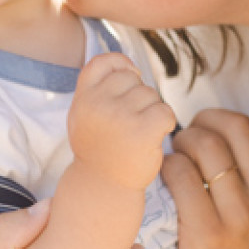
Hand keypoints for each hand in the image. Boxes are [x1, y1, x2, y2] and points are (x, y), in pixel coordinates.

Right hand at [66, 53, 177, 189]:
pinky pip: (166, 111)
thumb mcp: (83, 115)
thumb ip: (97, 89)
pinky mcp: (143, 131)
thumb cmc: (98, 149)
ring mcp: (121, 117)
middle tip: (129, 122)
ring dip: (152, 111)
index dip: (121, 64)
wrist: (103, 186)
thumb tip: (129, 66)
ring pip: (152, 95)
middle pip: (133, 79)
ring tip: (137, 133)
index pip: (103, 62)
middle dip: (138, 96)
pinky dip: (165, 123)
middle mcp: (99, 104)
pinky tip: (153, 137)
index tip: (129, 77)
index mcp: (83, 98)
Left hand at [163, 109, 248, 248]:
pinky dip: (166, 169)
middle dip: (200, 122)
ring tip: (170, 159)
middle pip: (232, 128)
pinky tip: (161, 182)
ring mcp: (241, 214)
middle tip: (182, 136)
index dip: (220, 124)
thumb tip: (230, 166)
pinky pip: (180, 177)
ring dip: (179, 144)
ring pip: (204, 146)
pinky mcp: (209, 234)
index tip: (203, 132)